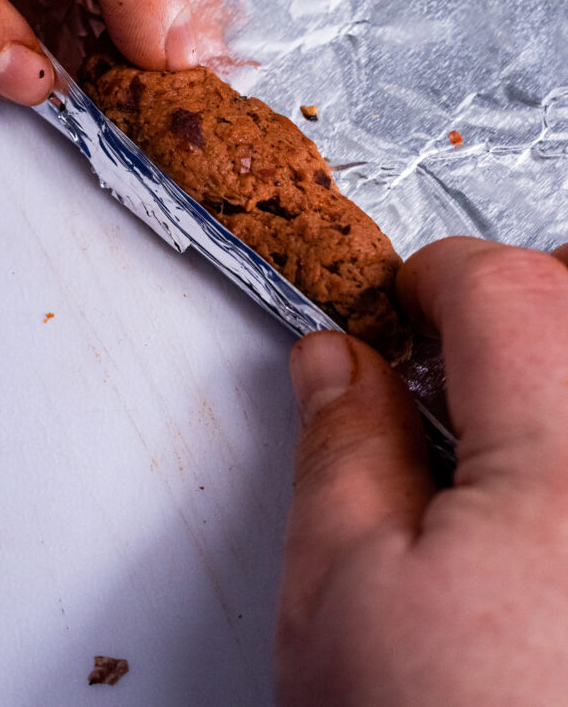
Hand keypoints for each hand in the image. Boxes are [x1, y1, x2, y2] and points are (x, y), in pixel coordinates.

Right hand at [276, 237, 567, 705]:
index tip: (396, 315)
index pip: (502, 287)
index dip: (430, 283)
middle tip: (458, 364)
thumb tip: (336, 362)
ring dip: (557, 362)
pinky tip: (536, 511)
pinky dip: (567, 437)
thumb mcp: (345, 597)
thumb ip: (340, 446)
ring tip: (505, 432)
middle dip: (518, 306)